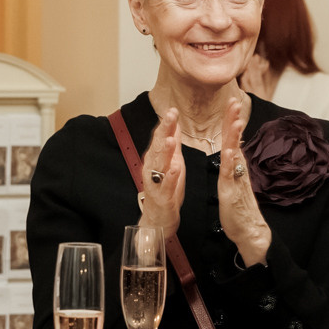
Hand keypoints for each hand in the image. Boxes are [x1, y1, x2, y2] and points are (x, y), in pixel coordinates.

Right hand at [138, 108, 185, 233]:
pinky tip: (176, 168)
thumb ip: (173, 145)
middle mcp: (153, 169)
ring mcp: (157, 183)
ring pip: (160, 165)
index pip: (160, 138)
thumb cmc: (166, 191)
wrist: (158, 219)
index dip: (166, 123)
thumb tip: (173, 124)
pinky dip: (171, 177)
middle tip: (170, 115)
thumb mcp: (172, 163)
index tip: (172, 109)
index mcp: (156, 160)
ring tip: (171, 139)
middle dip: (164, 131)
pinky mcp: (163, 197)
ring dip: (165, 152)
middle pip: (158, 147)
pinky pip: (167, 186)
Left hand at [216, 97, 271, 266]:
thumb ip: (234, 163)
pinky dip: (229, 162)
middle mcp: (237, 168)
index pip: (232, 137)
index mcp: (235, 165)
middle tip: (235, 100)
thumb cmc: (239, 207)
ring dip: (234, 136)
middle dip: (234, 119)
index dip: (231, 119)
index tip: (232, 101)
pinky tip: (229, 151)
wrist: (248, 230)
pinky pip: (230, 175)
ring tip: (236, 119)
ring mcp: (235, 179)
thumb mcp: (234, 180)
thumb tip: (235, 147)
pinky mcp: (231, 192)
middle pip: (235, 139)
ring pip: (234, 153)